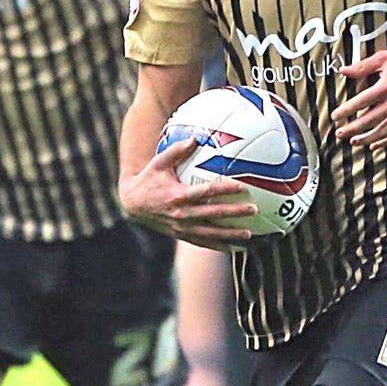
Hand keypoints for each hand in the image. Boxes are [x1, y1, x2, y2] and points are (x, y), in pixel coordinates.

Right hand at [120, 137, 258, 249]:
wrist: (133, 204)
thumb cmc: (148, 179)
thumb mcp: (159, 163)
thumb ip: (177, 150)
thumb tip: (195, 138)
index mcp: (178, 195)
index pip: (207, 192)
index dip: (225, 189)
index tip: (242, 187)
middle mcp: (181, 214)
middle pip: (213, 213)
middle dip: (234, 212)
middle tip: (253, 209)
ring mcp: (181, 227)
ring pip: (210, 233)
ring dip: (230, 234)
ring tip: (249, 234)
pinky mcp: (180, 235)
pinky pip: (202, 242)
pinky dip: (218, 246)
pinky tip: (234, 247)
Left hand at [333, 48, 386, 147]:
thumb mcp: (384, 58)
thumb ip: (362, 66)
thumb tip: (343, 71)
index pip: (362, 101)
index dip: (347, 111)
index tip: (335, 117)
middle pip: (370, 120)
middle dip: (352, 129)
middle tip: (339, 133)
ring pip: (383, 131)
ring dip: (366, 139)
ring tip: (352, 141)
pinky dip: (384, 142)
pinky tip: (373, 145)